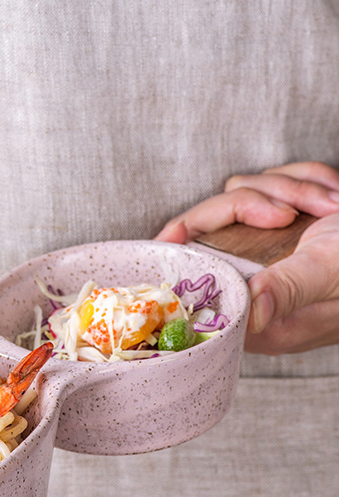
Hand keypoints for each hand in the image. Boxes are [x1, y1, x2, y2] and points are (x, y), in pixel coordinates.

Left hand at [155, 162, 338, 353]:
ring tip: (332, 206)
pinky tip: (334, 197)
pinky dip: (306, 180)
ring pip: (242, 194)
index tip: (173, 230)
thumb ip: (285, 289)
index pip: (195, 281)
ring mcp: (272, 253)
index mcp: (259, 316)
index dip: (179, 253)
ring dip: (290, 188)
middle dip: (253, 206)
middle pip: (214, 226)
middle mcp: (257, 286)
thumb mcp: (332, 274)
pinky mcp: (289, 227)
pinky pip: (274, 184)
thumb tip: (247, 317)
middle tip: (290, 213)